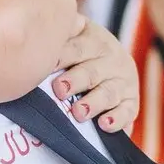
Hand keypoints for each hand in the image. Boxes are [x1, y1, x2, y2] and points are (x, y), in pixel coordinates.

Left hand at [52, 16, 138, 132]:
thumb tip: (31, 42)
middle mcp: (112, 59)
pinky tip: (105, 124)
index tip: (46, 65)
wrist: (113, 65)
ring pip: (108, 92)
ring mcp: (124, 81)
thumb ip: (57, 40)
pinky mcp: (132, 103)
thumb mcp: (72, 39)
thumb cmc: (80, 55)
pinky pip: (127, 112)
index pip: (77, 47)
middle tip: (60, 90)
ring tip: (79, 112)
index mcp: (94, 40)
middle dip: (76, 80)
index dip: (61, 57)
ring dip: (94, 102)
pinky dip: (117, 119)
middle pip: (92, 71)